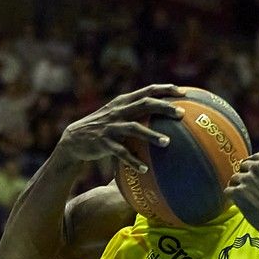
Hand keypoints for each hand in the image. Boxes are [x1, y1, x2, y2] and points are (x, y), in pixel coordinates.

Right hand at [56, 84, 180, 170]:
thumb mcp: (117, 115)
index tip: (184, 93)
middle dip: (164, 107)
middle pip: (144, 104)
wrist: (74, 139)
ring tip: (167, 142)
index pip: (148, 90)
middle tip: (181, 114)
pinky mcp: (103, 142)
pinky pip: (121, 153)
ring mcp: (110, 126)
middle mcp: (118, 111)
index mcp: (123, 102)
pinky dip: (133, 161)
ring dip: (151, 135)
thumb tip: (162, 117)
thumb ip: (135, 112)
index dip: (166, 89)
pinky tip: (144, 169)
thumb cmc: (103, 128)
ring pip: (134, 128)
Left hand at [225, 153, 258, 236]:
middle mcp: (258, 167)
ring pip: (234, 179)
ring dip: (237, 188)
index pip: (254, 158)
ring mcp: (246, 179)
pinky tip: (241, 205)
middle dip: (244, 177)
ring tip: (247, 200)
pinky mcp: (237, 192)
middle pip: (242, 167)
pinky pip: (228, 191)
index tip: (251, 175)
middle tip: (250, 190)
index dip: (251, 167)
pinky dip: (232, 198)